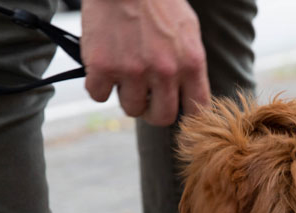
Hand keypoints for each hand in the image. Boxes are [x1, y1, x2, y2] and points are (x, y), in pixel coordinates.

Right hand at [81, 0, 209, 125]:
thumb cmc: (157, 1)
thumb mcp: (187, 30)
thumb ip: (189, 63)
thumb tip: (189, 94)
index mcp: (191, 63)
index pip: (197, 109)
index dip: (184, 113)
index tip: (174, 107)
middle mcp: (165, 71)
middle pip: (162, 117)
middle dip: (153, 110)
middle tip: (145, 96)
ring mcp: (133, 71)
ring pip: (130, 108)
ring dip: (125, 95)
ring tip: (123, 72)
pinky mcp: (103, 67)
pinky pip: (98, 95)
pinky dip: (98, 84)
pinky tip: (103, 66)